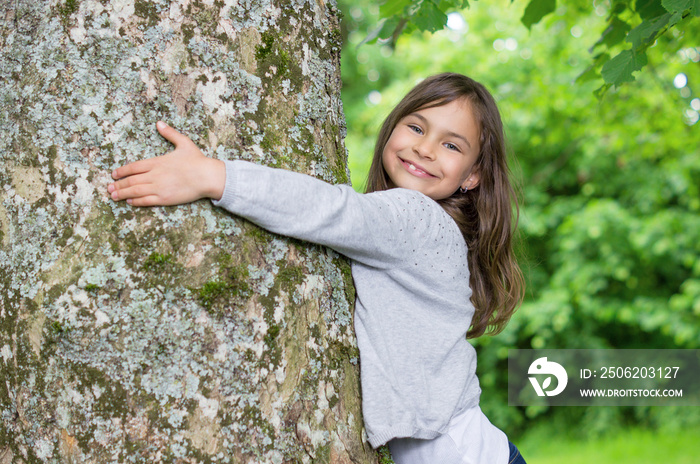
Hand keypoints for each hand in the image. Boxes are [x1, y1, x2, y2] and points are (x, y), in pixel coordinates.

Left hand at [108, 122, 224, 205]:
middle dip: (118, 184)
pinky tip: (129, 202)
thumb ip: (170, 133)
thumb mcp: (184, 143)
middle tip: (109, 187)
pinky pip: (146, 200)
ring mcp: (158, 187)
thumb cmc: (197, 160)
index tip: (114, 174)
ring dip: (123, 194)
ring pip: (135, 191)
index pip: (133, 167)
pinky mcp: (165, 198)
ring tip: (113, 196)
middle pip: (131, 180)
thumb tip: (159, 122)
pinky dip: (136, 201)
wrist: (207, 176)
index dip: (122, 171)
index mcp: (157, 162)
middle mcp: (154, 175)